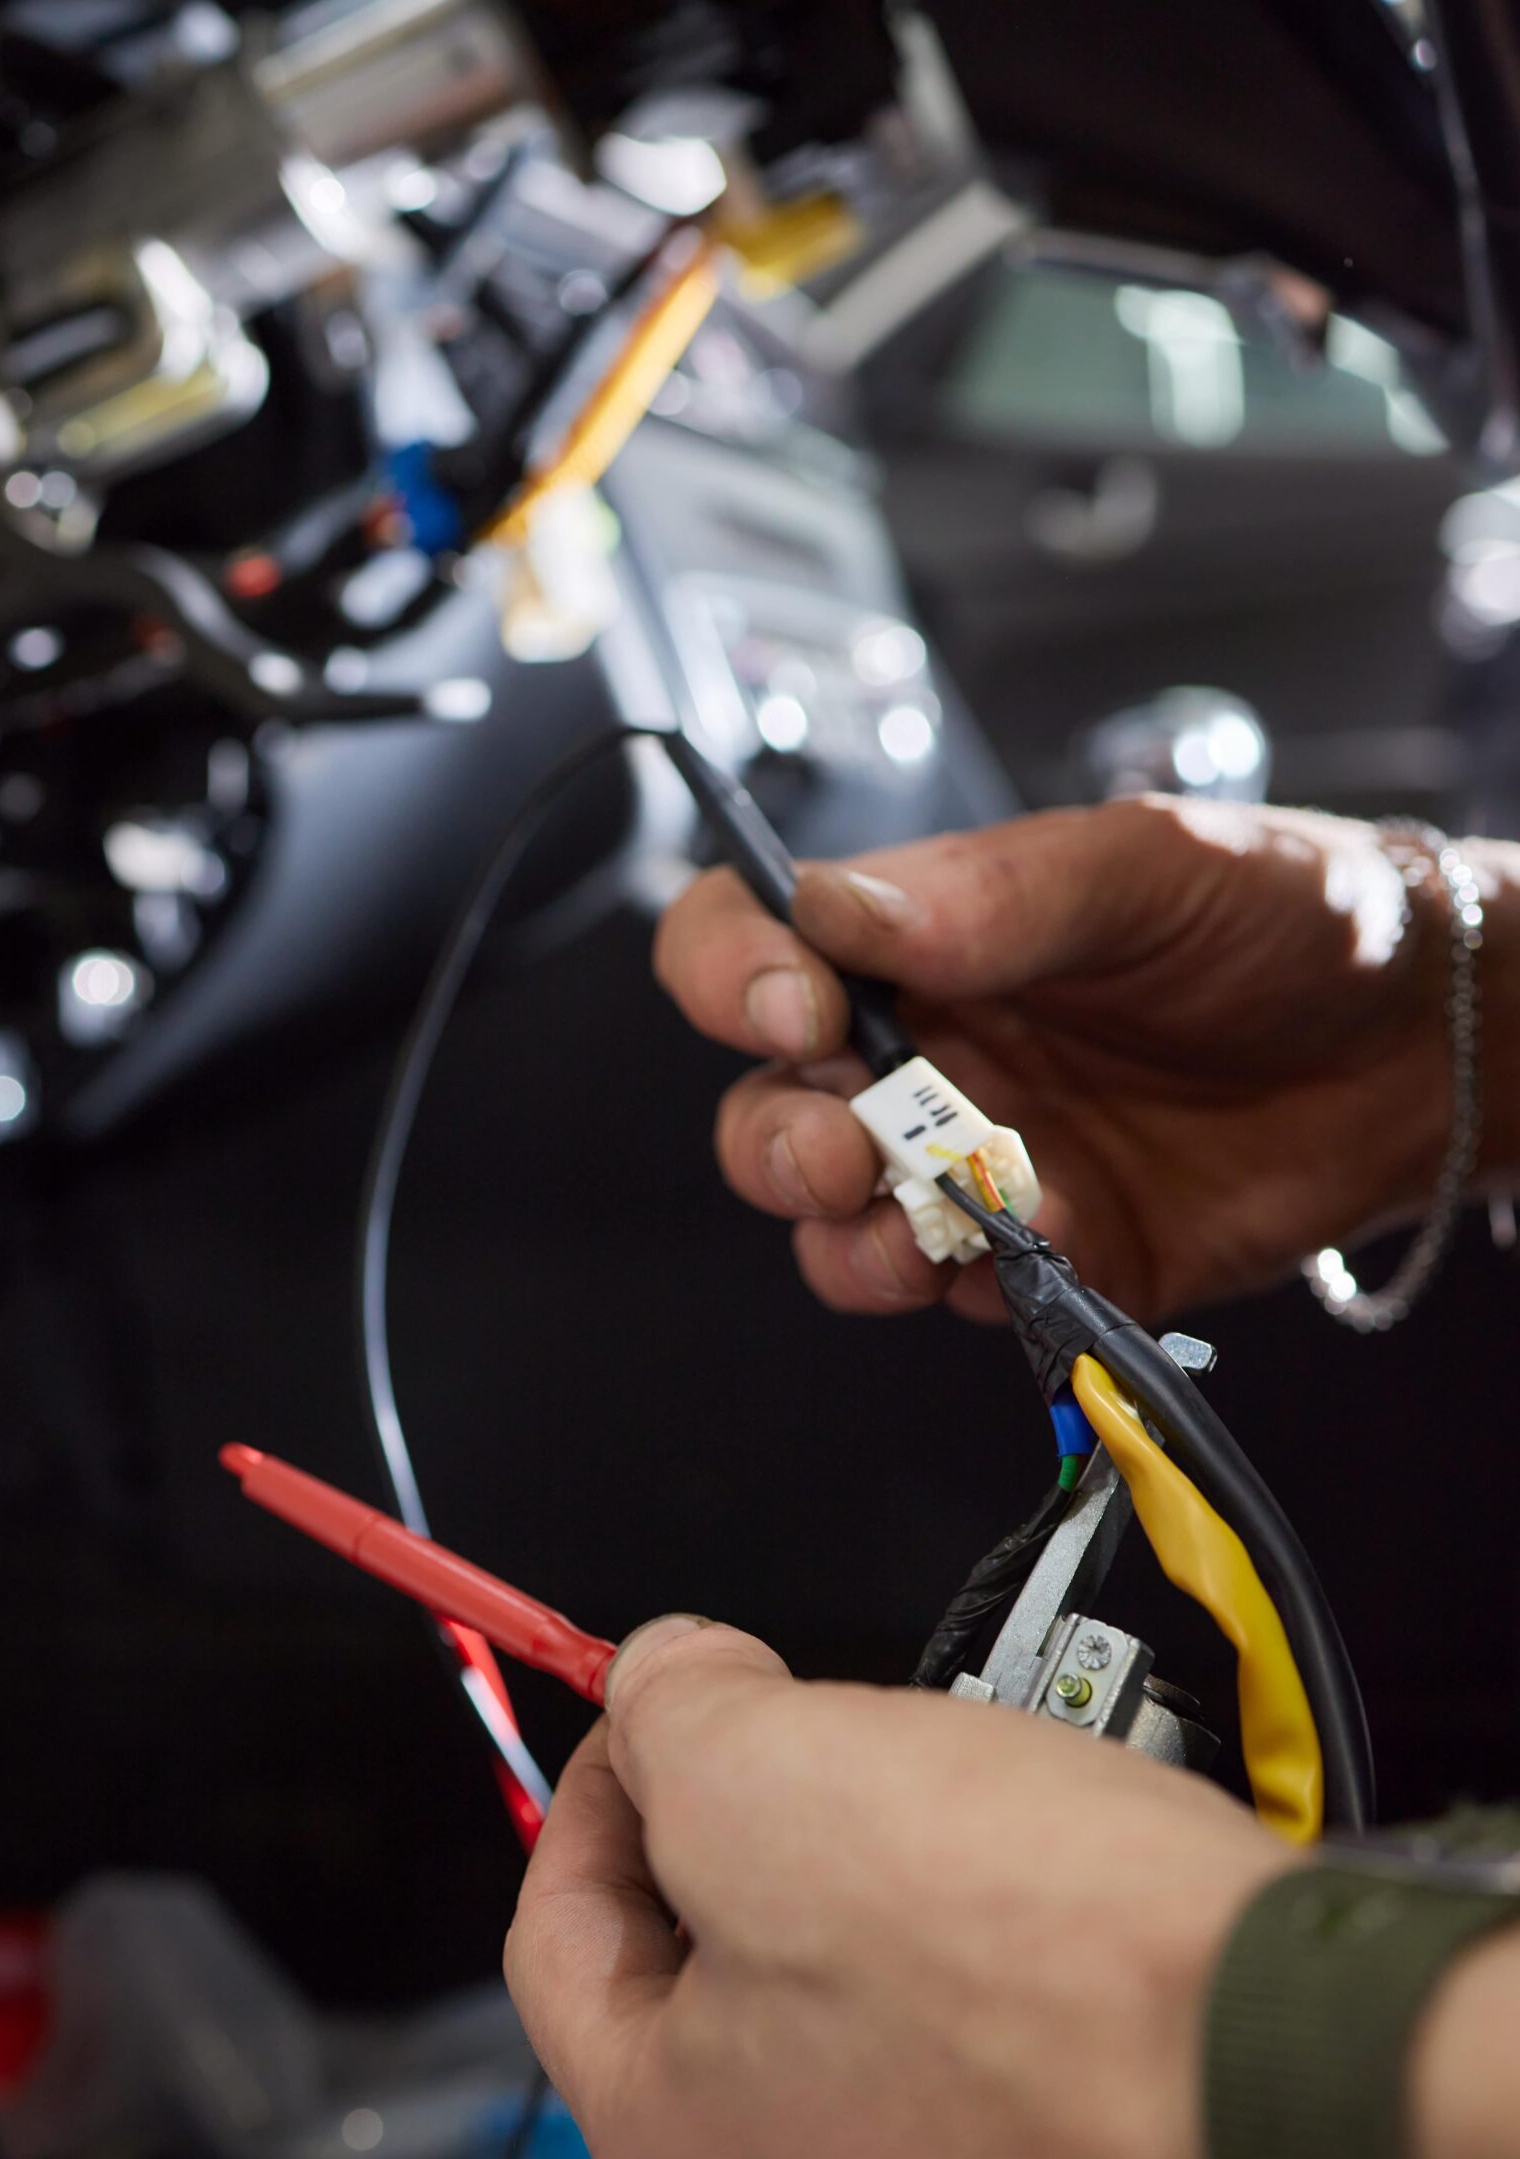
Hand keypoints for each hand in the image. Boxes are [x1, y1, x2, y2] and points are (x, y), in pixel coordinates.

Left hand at [505, 1615, 1293, 2158]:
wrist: (1326, 2117)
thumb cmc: (1058, 1984)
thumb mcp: (776, 1764)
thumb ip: (675, 1709)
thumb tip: (663, 1683)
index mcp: (677, 2154)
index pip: (560, 1933)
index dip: (602, 1784)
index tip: (655, 1717)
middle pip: (723, 2004)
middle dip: (764, 1853)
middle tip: (835, 1757)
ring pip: (878, 2061)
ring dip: (906, 1934)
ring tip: (993, 1842)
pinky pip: (1018, 2125)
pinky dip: (1029, 2027)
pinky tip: (1088, 1957)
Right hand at [653, 796, 1489, 1324]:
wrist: (1425, 1043)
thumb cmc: (1290, 917)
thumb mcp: (1148, 865)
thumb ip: (995, 894)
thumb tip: (839, 912)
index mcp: (922, 939)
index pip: (753, 946)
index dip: (732, 978)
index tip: (794, 1009)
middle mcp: (927, 1056)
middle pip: (768, 1112)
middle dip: (776, 1144)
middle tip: (843, 1151)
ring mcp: (979, 1166)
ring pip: (837, 1228)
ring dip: (847, 1240)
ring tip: (919, 1228)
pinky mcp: (1048, 1256)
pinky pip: (960, 1294)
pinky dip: (970, 1284)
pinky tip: (1033, 1245)